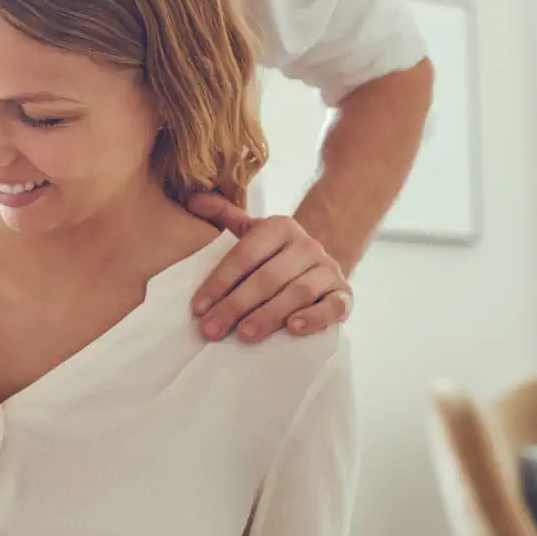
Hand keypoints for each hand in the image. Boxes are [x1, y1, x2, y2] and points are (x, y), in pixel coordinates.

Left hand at [186, 193, 351, 342]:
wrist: (320, 263)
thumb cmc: (275, 254)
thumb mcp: (252, 232)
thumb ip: (224, 216)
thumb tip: (192, 200)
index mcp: (280, 227)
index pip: (245, 255)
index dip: (220, 281)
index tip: (198, 308)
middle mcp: (307, 245)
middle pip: (268, 277)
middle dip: (236, 305)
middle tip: (212, 329)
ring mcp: (328, 269)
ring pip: (298, 292)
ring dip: (269, 315)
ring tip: (244, 334)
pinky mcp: (344, 294)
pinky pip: (333, 306)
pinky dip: (315, 318)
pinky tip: (294, 329)